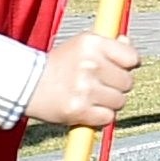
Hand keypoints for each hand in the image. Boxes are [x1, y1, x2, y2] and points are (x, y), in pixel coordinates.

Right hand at [25, 29, 141, 133]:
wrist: (27, 84)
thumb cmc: (56, 65)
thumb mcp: (81, 44)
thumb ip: (108, 44)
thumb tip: (127, 43)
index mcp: (92, 44)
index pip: (132, 57)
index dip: (128, 65)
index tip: (119, 68)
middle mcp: (90, 64)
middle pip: (128, 82)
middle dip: (116, 85)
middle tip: (99, 83)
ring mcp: (85, 89)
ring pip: (119, 101)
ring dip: (108, 102)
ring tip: (91, 96)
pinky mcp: (80, 110)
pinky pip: (108, 117)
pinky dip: (100, 116)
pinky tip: (88, 108)